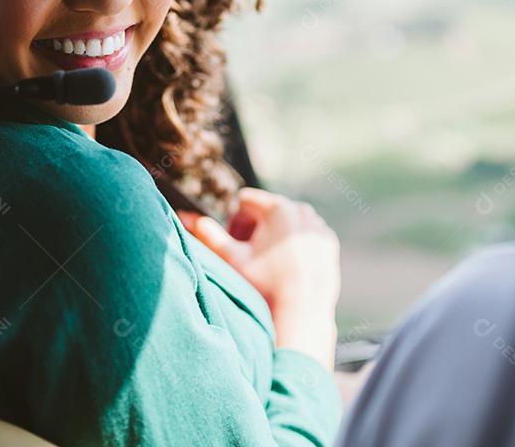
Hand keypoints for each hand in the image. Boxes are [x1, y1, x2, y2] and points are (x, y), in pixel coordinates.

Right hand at [177, 187, 339, 370]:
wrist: (300, 314)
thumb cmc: (262, 286)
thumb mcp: (231, 258)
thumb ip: (208, 234)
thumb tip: (185, 217)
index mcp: (278, 208)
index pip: (246, 200)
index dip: (235, 221)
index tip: (237, 244)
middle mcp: (302, 211)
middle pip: (268, 210)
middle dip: (255, 228)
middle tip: (250, 256)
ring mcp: (318, 228)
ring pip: (287, 222)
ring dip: (274, 236)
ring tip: (268, 264)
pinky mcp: (329, 244)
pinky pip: (305, 236)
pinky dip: (295, 246)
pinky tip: (287, 269)